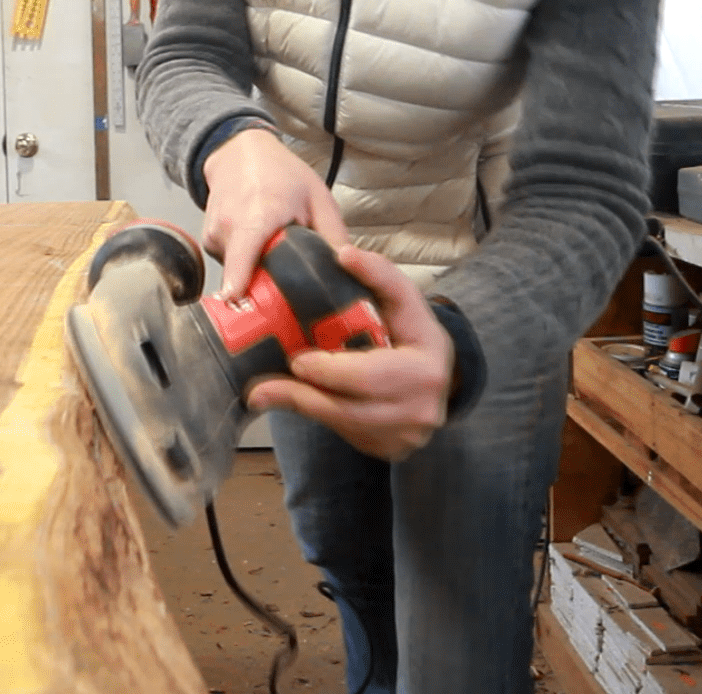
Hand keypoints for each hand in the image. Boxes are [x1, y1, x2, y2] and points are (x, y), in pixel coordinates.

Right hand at [201, 126, 347, 298]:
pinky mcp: (209, 243)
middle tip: (289, 288)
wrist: (239, 153)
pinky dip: (246, 262)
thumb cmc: (279, 173)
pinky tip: (258, 243)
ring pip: (240, 274)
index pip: (241, 261)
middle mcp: (229, 229)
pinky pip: (231, 265)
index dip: (241, 288)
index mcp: (257, 218)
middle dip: (267, 290)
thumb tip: (349, 273)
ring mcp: (214, 237)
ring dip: (259, 272)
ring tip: (272, 248)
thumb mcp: (318, 198)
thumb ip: (334, 236)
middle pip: (247, 279)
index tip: (243, 310)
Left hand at [245, 245, 453, 461]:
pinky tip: (296, 402)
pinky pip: (347, 435)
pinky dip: (319, 418)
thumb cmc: (414, 333)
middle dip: (303, 395)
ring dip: (302, 409)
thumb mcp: (404, 298)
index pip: (369, 374)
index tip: (296, 359)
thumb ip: (377, 273)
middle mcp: (423, 407)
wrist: (439, 376)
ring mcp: (408, 435)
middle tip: (262, 387)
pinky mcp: (392, 449)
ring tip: (264, 395)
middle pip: (350, 408)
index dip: (328, 370)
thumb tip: (343, 254)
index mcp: (428, 364)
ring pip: (344, 425)